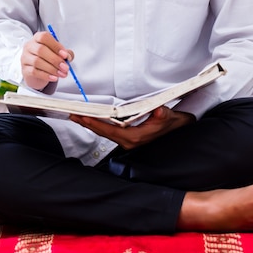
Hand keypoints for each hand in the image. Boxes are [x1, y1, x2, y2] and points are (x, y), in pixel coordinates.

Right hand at [21, 31, 73, 90]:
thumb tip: (68, 56)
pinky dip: (46, 75)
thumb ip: (65, 53)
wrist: (36, 71)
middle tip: (65, 67)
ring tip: (62, 74)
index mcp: (38, 38)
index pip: (44, 37)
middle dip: (55, 60)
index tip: (65, 55)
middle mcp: (29, 46)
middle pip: (40, 50)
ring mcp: (25, 58)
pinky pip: (34, 72)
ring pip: (37, 62)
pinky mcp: (24, 69)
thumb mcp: (57, 52)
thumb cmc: (48, 58)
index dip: (55, 46)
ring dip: (52, 69)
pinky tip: (54, 78)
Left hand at [70, 106, 194, 149]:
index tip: (83, 116)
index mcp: (135, 138)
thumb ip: (163, 114)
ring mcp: (128, 141)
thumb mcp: (169, 116)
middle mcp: (129, 141)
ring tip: (79, 116)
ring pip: (105, 132)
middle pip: (103, 132)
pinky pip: (109, 131)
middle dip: (88, 123)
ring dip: (92, 124)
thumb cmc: (173, 122)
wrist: (179, 128)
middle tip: (73, 114)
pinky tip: (93, 120)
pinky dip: (99, 125)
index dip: (95, 123)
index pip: (110, 130)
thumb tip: (158, 110)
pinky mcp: (128, 138)